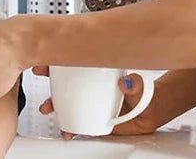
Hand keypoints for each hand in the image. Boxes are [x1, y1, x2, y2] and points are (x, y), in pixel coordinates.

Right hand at [33, 66, 156, 136]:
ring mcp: (90, 104)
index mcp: (96, 74)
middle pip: (63, 86)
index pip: (72, 66)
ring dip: (55, 109)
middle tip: (45, 95)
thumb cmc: (143, 92)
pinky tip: (67, 131)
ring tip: (49, 112)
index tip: (43, 66)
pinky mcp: (93, 119)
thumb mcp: (138, 85)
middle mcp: (90, 89)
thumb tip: (126, 83)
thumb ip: (133, 84)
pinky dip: (69, 128)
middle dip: (49, 89)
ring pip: (66, 105)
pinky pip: (77, 123)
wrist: (151, 111)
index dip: (55, 65)